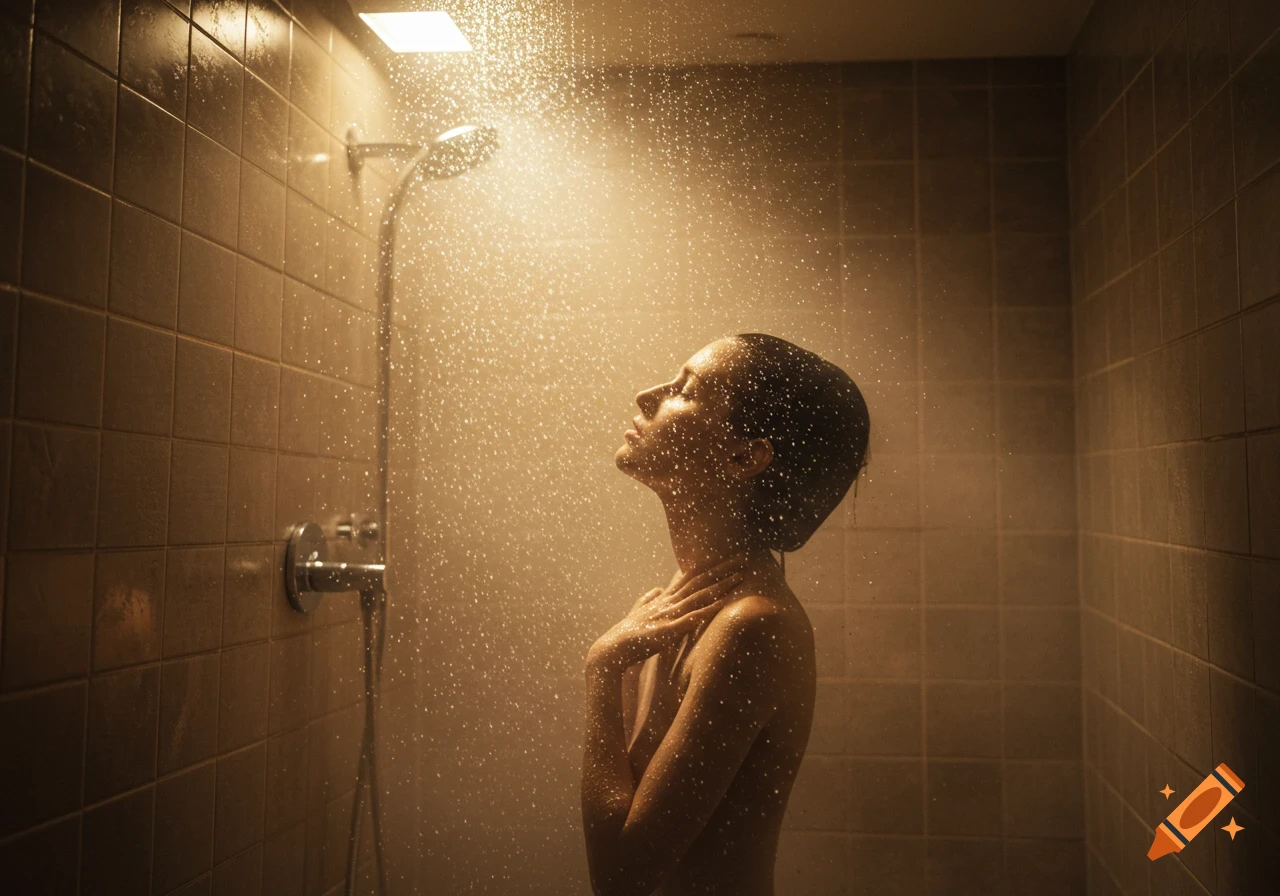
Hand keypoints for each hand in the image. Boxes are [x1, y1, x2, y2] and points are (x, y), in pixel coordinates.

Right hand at [587, 553, 747, 674]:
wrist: (613, 649)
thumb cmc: (628, 633)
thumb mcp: (639, 611)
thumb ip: (648, 598)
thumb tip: (657, 588)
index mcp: (665, 598)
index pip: (691, 578)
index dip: (710, 568)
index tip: (725, 558)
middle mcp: (670, 602)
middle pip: (700, 582)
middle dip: (722, 570)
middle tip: (743, 557)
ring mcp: (670, 614)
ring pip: (700, 596)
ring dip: (721, 585)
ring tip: (740, 576)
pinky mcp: (669, 630)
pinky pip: (693, 618)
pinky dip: (708, 610)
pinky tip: (723, 604)